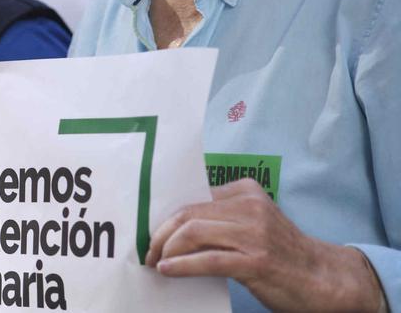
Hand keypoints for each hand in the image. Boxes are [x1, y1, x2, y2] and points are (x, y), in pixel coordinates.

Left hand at [148, 179, 384, 311]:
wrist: (323, 277)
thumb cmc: (280, 252)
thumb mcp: (252, 223)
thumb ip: (221, 218)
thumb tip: (172, 228)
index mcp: (245, 192)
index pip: (191, 200)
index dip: (164, 218)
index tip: (149, 232)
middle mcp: (250, 207)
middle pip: (187, 215)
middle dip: (160, 235)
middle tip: (147, 252)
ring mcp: (254, 233)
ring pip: (194, 233)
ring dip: (167, 250)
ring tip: (155, 262)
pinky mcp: (256, 260)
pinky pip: (208, 259)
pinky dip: (182, 264)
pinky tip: (168, 270)